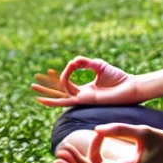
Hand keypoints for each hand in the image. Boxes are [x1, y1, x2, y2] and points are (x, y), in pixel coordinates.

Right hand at [29, 57, 144, 106]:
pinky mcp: (84, 100)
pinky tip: (42, 100)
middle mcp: (82, 95)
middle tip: (33, 83)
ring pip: (59, 96)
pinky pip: (65, 101)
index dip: (61, 74)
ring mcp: (82, 98)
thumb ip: (84, 63)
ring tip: (33, 87)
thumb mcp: (98, 65)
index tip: (67, 65)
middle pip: (59, 91)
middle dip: (46, 87)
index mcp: (86, 88)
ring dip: (46, 92)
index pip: (68, 83)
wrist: (129, 87)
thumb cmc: (118, 78)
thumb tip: (72, 61)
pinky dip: (53, 100)